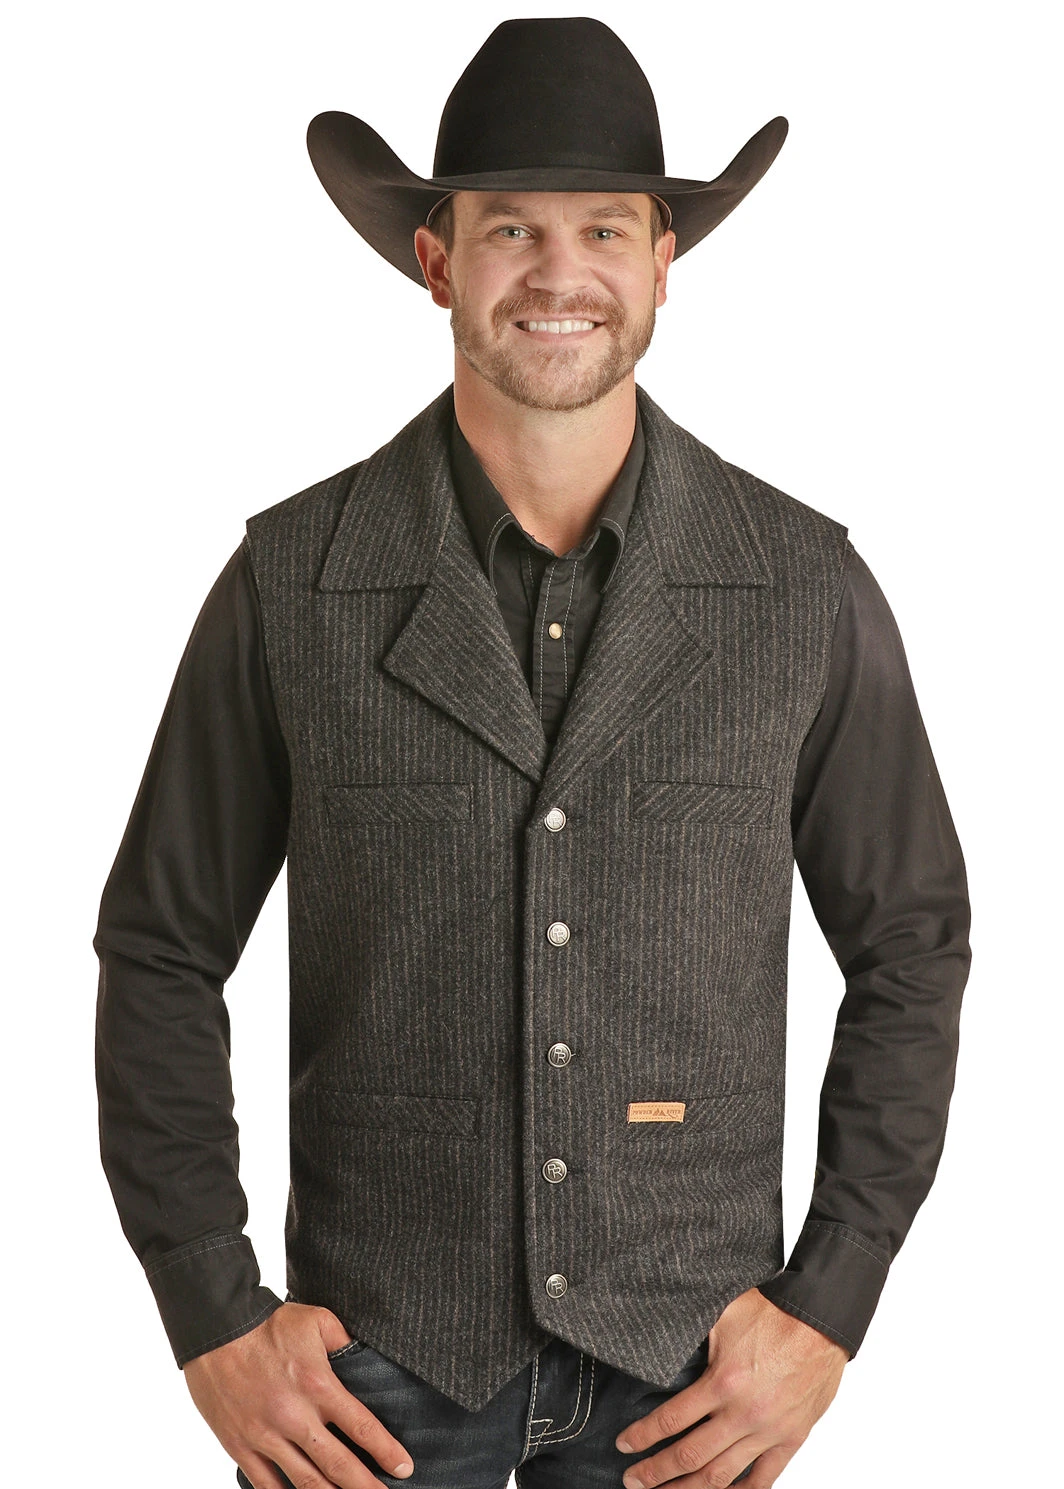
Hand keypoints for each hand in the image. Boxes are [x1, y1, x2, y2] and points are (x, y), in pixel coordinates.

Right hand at [182, 1302, 414, 1487]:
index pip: (362, 1427)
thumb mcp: (317, 1320)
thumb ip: (344, 1341)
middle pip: (339, 1465)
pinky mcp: (240, 1446)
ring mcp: (266, 1436)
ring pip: (306, 1483)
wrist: (216, 1328)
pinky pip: (266, 1485)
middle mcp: (295, 1417)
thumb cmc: (268, 1322)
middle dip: (366, 1488)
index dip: (387, 1452)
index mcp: (319, 1386)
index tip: (405, 1468)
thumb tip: (365, 1356)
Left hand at [614, 1288, 846, 1487]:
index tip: (624, 1444)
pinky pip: (763, 1479)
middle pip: (689, 1456)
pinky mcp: (791, 1439)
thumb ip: (692, 1335)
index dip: (643, 1436)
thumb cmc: (772, 1312)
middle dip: (656, 1472)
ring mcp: (768, 1431)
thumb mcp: (722, 1314)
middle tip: (632, 1480)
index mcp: (722, 1382)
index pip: (671, 1420)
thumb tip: (658, 1337)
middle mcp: (743, 1414)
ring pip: (721, 1476)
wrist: (819, 1320)